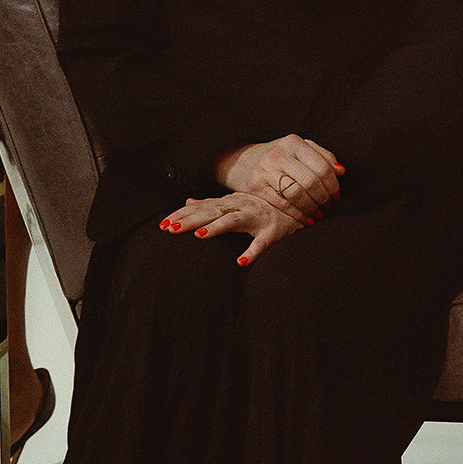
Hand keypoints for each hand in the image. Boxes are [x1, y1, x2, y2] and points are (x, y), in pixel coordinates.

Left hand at [160, 191, 312, 264]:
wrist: (300, 207)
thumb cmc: (264, 208)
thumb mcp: (236, 204)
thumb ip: (212, 204)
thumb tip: (188, 201)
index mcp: (231, 203)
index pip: (202, 208)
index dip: (182, 214)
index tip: (162, 223)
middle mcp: (241, 207)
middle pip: (211, 212)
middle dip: (190, 220)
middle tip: (170, 228)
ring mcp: (257, 218)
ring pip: (233, 222)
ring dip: (216, 228)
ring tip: (199, 235)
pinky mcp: (272, 231)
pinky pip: (261, 243)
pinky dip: (251, 252)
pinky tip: (240, 262)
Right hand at [215, 133, 342, 214]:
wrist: (241, 161)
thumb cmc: (276, 156)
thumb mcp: (298, 149)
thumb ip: (321, 156)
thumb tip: (340, 171)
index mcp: (293, 143)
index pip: (322, 166)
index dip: (333, 185)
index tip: (337, 195)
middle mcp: (279, 154)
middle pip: (311, 181)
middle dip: (324, 198)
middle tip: (329, 206)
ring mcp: (266, 170)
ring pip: (297, 194)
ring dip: (312, 208)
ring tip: (319, 213)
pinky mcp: (257, 186)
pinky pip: (283, 204)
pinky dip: (298, 214)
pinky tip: (306, 218)